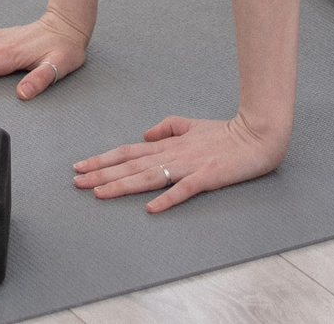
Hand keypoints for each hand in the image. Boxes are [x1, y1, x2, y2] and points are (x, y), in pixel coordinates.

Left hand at [73, 112, 286, 213]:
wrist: (257, 135)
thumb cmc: (226, 133)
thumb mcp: (192, 124)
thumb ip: (168, 127)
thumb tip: (145, 134)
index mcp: (169, 144)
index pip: (129, 152)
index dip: (104, 160)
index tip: (80, 167)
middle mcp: (174, 154)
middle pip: (131, 165)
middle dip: (102, 174)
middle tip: (76, 182)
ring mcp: (190, 166)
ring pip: (149, 176)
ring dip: (122, 185)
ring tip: (99, 193)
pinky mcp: (207, 176)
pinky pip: (184, 190)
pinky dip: (167, 199)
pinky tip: (150, 209)